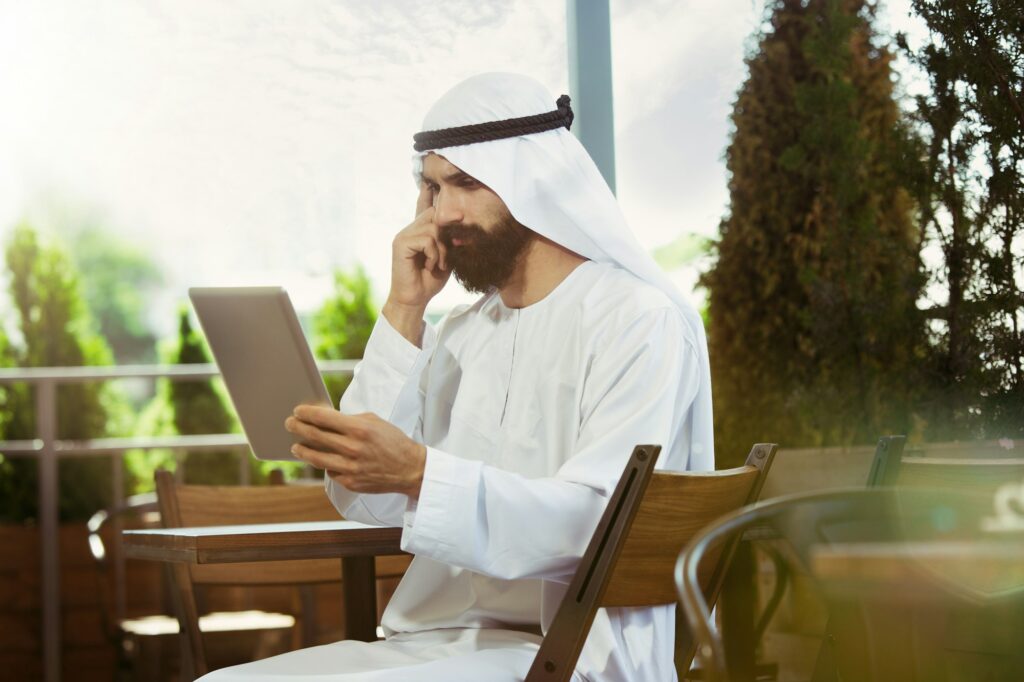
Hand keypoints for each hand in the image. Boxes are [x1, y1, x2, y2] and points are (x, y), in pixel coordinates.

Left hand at [285, 405, 425, 498]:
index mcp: (359, 429)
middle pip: (315, 436)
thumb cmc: (393, 442)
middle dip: (298, 428)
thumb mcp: (374, 422)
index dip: (307, 413)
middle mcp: (353, 448)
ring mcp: (350, 468)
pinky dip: (325, 465)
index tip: (298, 411)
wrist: (410, 468)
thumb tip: (326, 418)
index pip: (324, 417)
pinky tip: (322, 460)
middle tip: (290, 424)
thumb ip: (350, 420)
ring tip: (296, 446)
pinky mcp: (351, 482)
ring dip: (303, 450)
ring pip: (316, 458)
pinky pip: (330, 472)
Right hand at [383, 183, 450, 343]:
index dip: (430, 190)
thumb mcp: (447, 255)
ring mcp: (404, 234)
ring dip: (443, 250)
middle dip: (448, 235)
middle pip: (437, 215)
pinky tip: (429, 266)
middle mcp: (410, 227)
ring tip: (437, 264)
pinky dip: (434, 254)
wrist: (415, 299)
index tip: (431, 175)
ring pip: (435, 228)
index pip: (426, 204)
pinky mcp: (400, 243)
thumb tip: (461, 219)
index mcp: (420, 230)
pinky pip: (427, 239)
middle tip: (444, 257)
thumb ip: (450, 238)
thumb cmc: (431, 279)